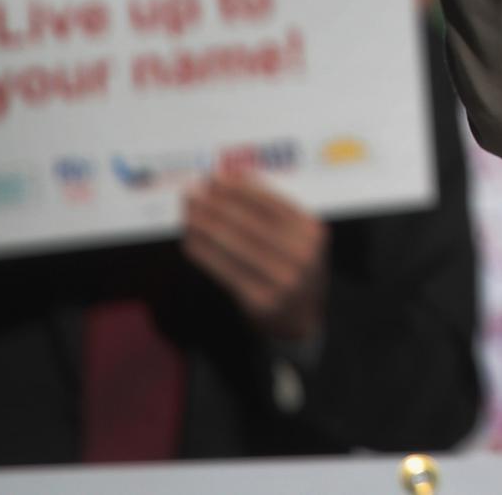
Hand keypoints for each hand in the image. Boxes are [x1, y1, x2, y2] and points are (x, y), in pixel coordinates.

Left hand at [181, 171, 329, 345]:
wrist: (302, 321)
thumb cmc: (292, 271)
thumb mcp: (296, 240)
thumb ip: (271, 216)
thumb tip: (228, 182)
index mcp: (312, 232)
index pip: (271, 202)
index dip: (240, 188)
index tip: (215, 179)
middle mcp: (302, 254)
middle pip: (250, 222)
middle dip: (217, 204)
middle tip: (193, 192)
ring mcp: (283, 279)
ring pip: (236, 244)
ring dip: (206, 226)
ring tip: (188, 214)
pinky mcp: (260, 301)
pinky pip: (225, 271)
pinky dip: (204, 254)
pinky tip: (190, 242)